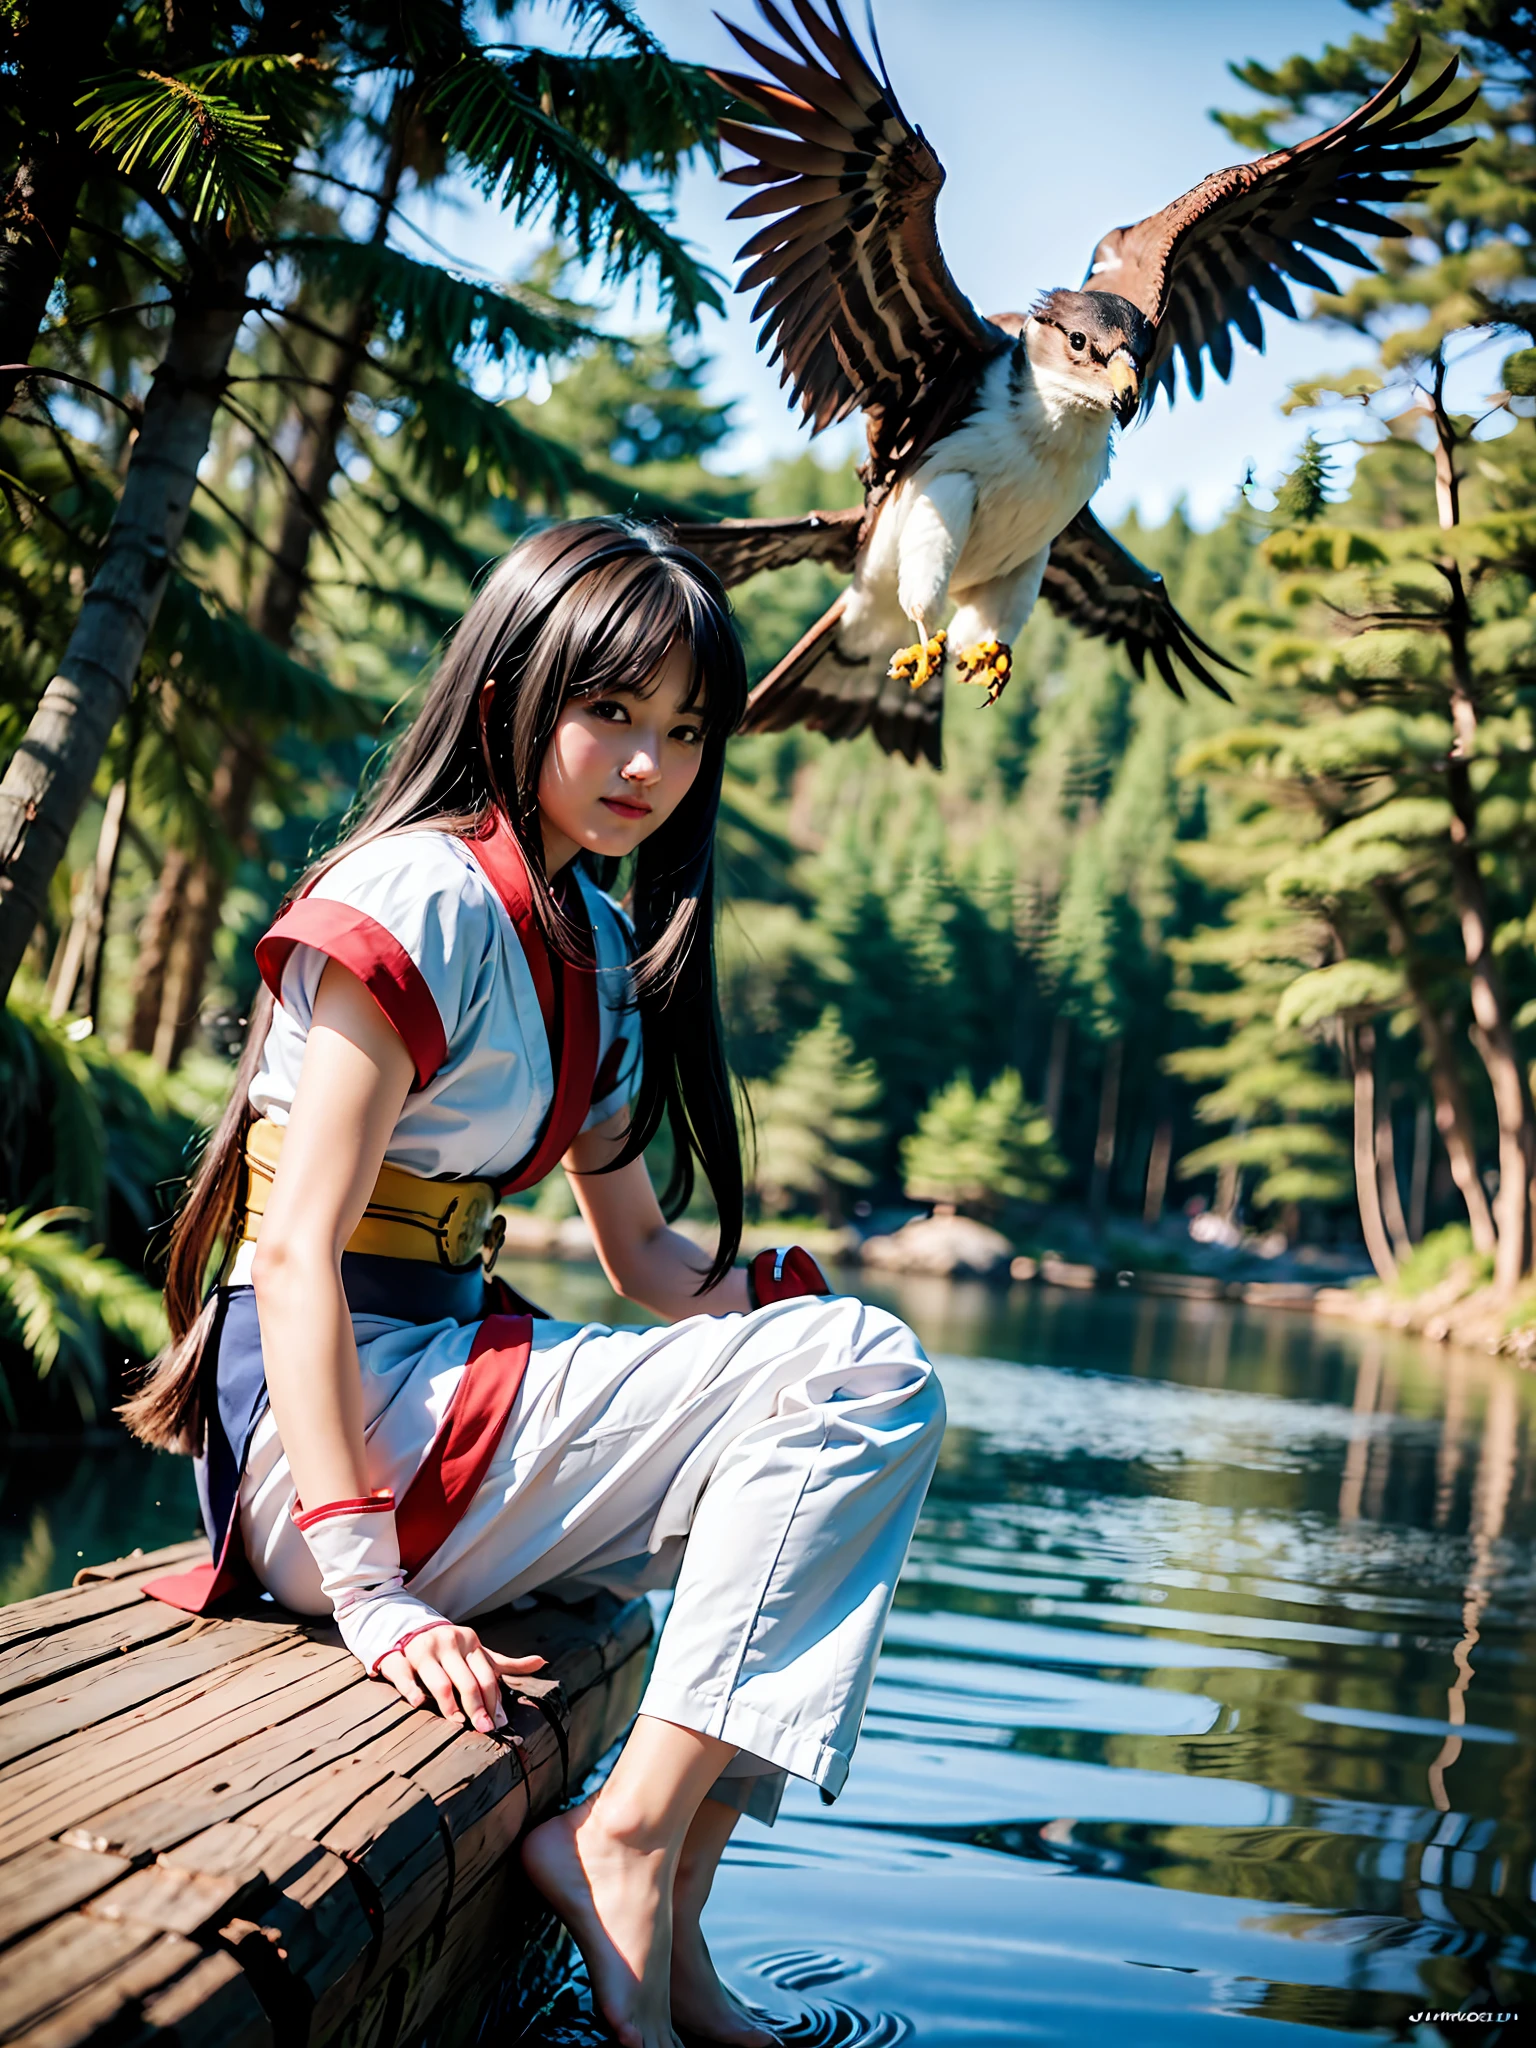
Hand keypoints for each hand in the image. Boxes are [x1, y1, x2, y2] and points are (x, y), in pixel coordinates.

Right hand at [377, 1622, 546, 1733]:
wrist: (410, 1626)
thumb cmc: (451, 1649)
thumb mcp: (478, 1653)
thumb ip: (506, 1663)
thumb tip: (542, 1662)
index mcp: (471, 1643)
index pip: (487, 1676)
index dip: (494, 1701)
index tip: (498, 1723)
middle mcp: (449, 1644)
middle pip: (466, 1681)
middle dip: (476, 1708)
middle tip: (484, 1729)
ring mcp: (424, 1650)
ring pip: (439, 1681)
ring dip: (449, 1704)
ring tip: (457, 1722)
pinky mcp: (400, 1656)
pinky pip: (403, 1674)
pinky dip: (411, 1690)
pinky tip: (418, 1703)